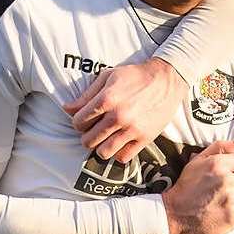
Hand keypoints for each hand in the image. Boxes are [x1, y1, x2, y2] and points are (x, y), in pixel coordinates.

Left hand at [63, 58, 187, 162]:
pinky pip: (123, 157)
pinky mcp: (145, 138)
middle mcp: (118, 116)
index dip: (78, 122)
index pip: (79, 122)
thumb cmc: (135, 76)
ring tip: (105, 140)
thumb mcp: (108, 77)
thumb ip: (86, 95)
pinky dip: (118, 154)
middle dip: (87, 136)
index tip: (84, 121)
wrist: (167, 79)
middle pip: (88, 140)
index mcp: (106, 99)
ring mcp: (132, 129)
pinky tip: (119, 144)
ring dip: (100, 148)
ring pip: (103, 152)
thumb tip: (67, 109)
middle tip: (94, 131)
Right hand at [162, 140, 233, 233]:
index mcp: (218, 164)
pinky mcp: (233, 218)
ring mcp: (231, 202)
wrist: (173, 214)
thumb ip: (221, 147)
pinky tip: (217, 212)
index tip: (227, 174)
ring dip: (232, 200)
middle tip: (217, 190)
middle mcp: (227, 182)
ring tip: (216, 202)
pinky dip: (230, 214)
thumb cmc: (186, 186)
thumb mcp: (198, 161)